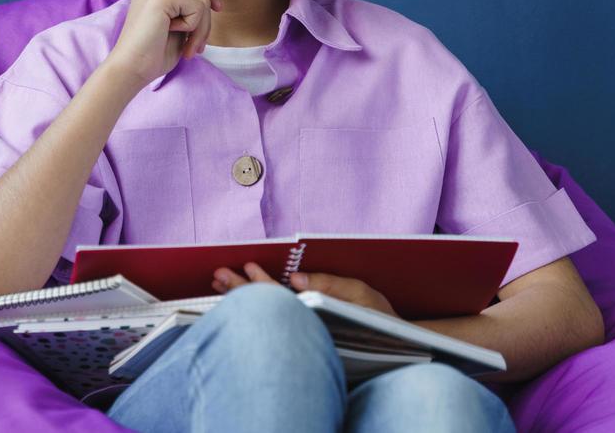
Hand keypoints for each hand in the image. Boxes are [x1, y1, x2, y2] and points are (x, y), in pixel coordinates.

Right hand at [104, 0, 221, 85]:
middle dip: (207, 14)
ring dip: (201, 27)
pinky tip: (175, 37)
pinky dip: (193, 26)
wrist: (131, 69)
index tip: (215, 9)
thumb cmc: (153, 54)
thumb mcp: (178, 24)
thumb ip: (190, 6)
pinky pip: (197, 6)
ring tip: (187, 47)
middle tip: (198, 41)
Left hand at [211, 261, 401, 318]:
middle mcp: (305, 328)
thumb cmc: (378, 319)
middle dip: (240, 291)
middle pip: (266, 310)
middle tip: (218, 276)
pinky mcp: (302, 337)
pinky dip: (251, 310)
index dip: (263, 283)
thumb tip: (296, 278)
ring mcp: (302, 335)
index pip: (282, 299)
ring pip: (264, 319)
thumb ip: (329, 284)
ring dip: (240, 300)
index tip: (248, 266)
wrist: (396, 346)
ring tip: (220, 285)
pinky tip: (237, 301)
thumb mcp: (360, 295)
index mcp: (318, 316)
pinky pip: (270, 325)